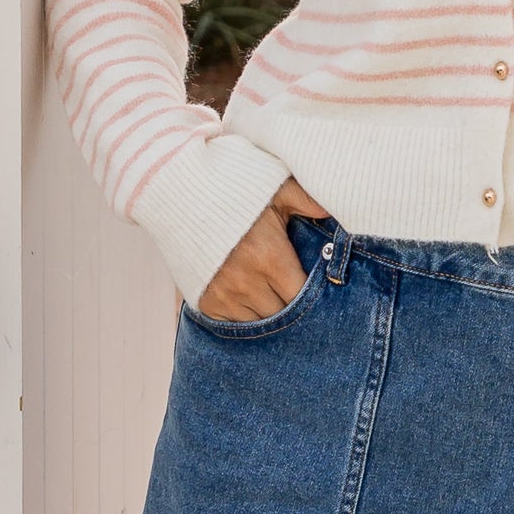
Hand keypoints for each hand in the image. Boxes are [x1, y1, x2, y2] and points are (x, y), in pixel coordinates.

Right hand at [195, 178, 330, 322]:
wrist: (181, 198)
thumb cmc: (234, 192)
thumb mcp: (275, 188)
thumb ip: (306, 201)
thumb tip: (332, 212)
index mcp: (272, 260)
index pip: (302, 298)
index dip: (310, 296)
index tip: (313, 289)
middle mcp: (248, 284)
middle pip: (283, 315)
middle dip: (291, 306)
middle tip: (290, 291)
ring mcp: (225, 296)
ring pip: (260, 323)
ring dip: (267, 313)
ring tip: (269, 295)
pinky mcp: (207, 303)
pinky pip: (234, 325)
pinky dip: (243, 316)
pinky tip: (247, 300)